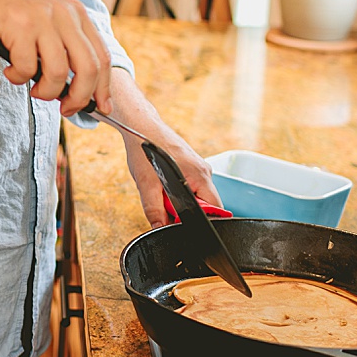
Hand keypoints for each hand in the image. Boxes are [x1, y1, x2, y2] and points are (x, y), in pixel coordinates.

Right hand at [0, 0, 111, 115]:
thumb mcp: (45, 21)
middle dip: (79, 98)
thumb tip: (78, 88)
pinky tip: (9, 71)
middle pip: (88, 68)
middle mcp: (64, 13)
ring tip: (32, 90)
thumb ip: (63, 46)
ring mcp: (42, 18)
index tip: (102, 107)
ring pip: (58, 73)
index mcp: (75, 12)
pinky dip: (17, 77)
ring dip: (45, 91)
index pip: (102, 55)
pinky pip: (26, 68)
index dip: (104, 86)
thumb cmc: (5, 12)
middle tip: (66, 109)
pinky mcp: (19, 25)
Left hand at [99, 69, 220, 226]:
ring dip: (181, 201)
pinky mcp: (191, 166)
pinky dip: (178, 191)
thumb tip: (160, 229)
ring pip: (196, 196)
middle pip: (207, 205)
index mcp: (201, 176)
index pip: (216, 209)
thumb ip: (154, 210)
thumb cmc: (145, 149)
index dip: (202, 222)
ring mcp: (199, 168)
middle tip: (167, 206)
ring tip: (162, 190)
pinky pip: (190, 187)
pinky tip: (163, 184)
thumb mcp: (146, 185)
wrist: (140, 127)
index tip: (186, 226)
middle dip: (187, 211)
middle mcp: (204, 171)